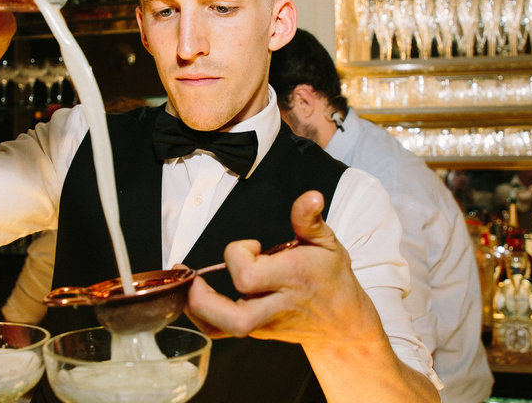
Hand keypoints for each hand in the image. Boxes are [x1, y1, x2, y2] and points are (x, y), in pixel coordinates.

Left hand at [184, 190, 385, 348]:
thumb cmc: (332, 278)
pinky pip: (221, 333)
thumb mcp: (327, 243)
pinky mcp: (257, 332)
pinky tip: (195, 297)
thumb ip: (310, 219)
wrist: (343, 323)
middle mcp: (275, 305)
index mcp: (291, 278)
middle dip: (204, 299)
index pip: (248, 276)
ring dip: (196, 308)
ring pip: (224, 330)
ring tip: (188, 284)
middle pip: (235, 318)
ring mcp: (264, 323)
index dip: (239, 254)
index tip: (252, 245)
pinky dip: (202, 318)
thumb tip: (310, 196)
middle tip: (193, 275)